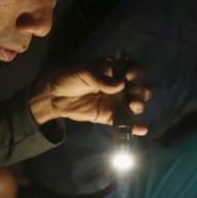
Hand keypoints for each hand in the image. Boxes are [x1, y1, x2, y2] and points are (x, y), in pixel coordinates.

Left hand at [28, 61, 149, 131]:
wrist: (55, 96)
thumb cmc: (70, 78)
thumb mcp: (84, 73)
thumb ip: (101, 79)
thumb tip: (120, 85)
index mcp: (114, 70)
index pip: (132, 68)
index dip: (136, 71)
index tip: (130, 75)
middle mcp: (119, 86)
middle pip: (139, 87)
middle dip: (142, 90)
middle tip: (134, 92)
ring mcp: (116, 102)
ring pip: (134, 104)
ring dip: (139, 105)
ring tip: (134, 105)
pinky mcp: (110, 116)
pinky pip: (124, 122)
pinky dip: (134, 126)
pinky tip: (142, 129)